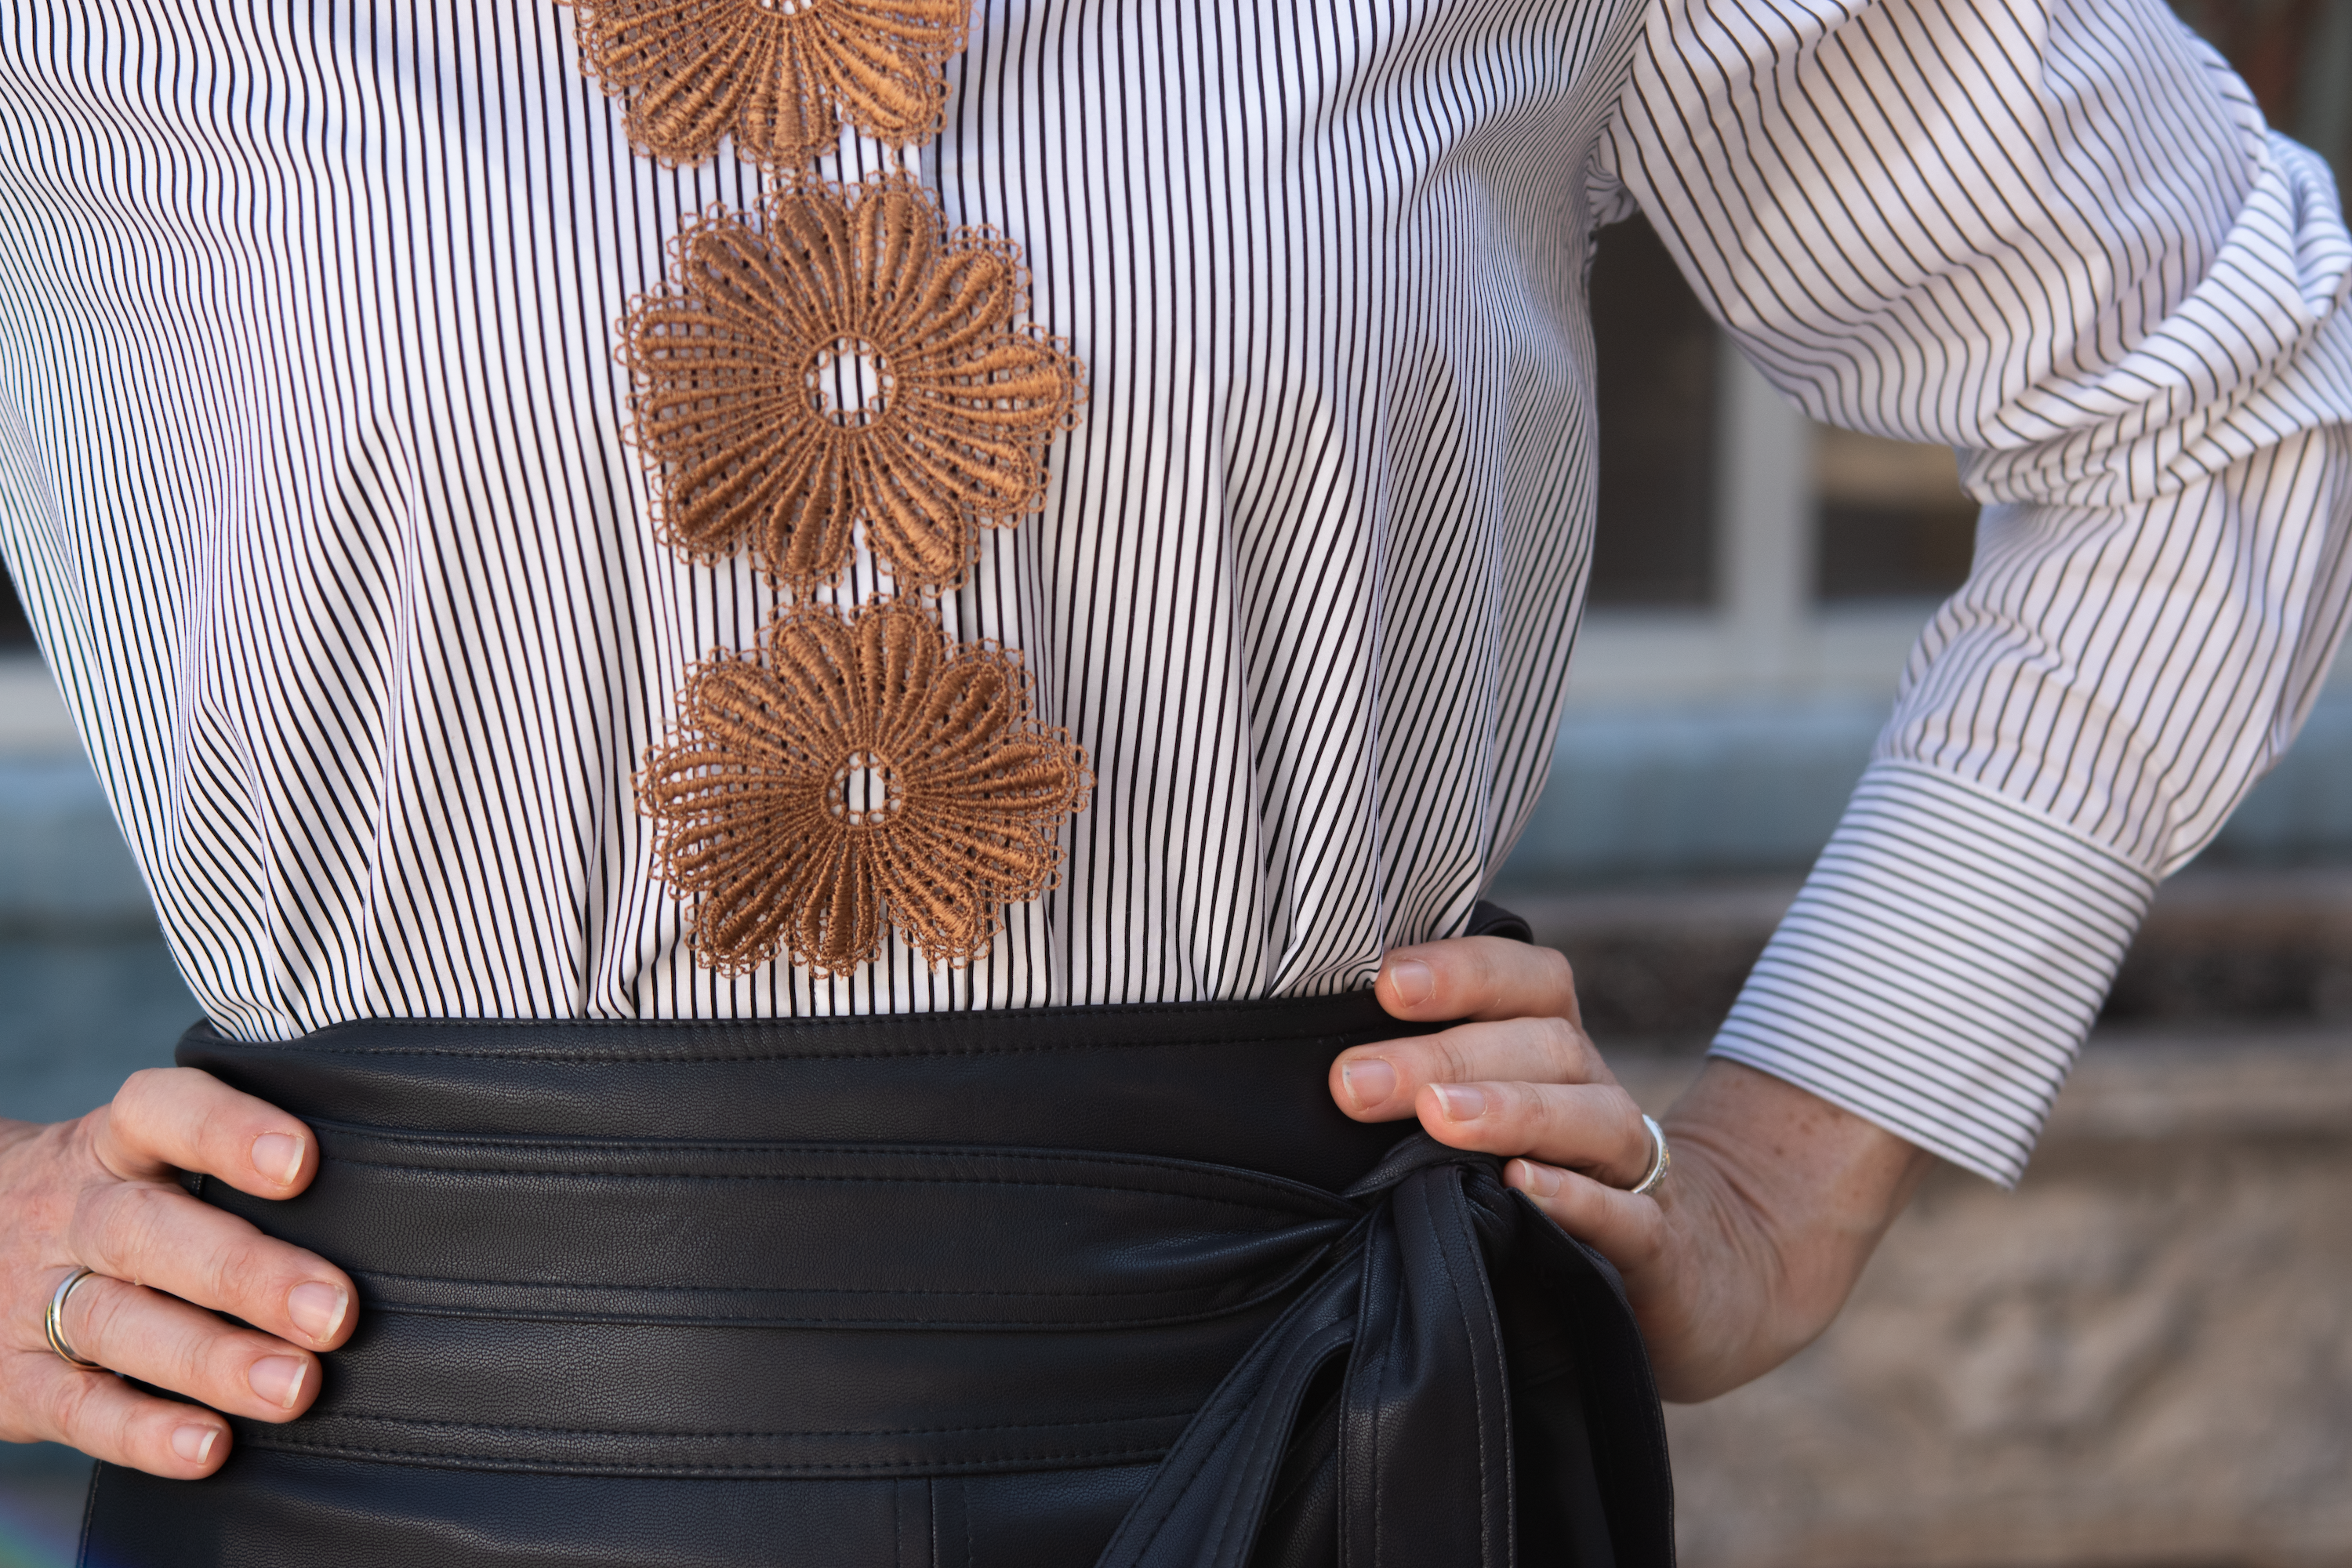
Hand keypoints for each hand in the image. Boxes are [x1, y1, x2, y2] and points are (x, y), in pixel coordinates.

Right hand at [1, 1069, 356, 1475]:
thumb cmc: (110, 1200)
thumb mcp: (142, 1158)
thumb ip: (230, 1167)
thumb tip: (377, 1195)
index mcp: (112, 1146)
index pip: (160, 1114)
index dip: (227, 1132)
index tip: (303, 1163)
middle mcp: (73, 1213)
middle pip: (149, 1234)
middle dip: (247, 1274)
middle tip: (333, 1310)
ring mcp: (32, 1296)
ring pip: (119, 1323)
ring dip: (213, 1360)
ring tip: (295, 1386)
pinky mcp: (12, 1379)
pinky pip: (77, 1408)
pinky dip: (144, 1433)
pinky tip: (210, 1446)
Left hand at [1329, 936, 1931, 1400]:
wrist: (1701, 1278)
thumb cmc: (1558, 1186)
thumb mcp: (1499, 1121)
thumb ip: (1430, 1082)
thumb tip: (1318, 1055)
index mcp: (1556, 1054)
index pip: (1527, 981)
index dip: (1462, 969)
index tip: (1384, 982)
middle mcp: (1598, 1096)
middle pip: (1540, 1046)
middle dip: (1443, 1055)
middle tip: (1353, 1081)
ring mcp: (1638, 1174)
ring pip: (1588, 1118)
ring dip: (1510, 1110)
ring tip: (1436, 1120)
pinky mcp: (1659, 1252)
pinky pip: (1626, 1216)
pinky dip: (1576, 1199)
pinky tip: (1521, 1188)